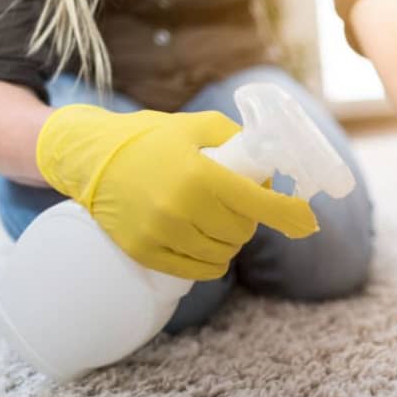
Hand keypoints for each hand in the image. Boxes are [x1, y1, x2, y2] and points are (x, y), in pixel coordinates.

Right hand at [36, 104, 317, 279]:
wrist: (89, 157)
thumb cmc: (149, 138)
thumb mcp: (197, 126)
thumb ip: (237, 139)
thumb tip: (272, 164)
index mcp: (200, 174)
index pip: (258, 204)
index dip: (289, 215)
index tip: (307, 221)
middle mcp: (181, 207)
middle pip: (242, 231)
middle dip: (250, 221)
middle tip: (239, 206)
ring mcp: (161, 233)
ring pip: (223, 253)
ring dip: (231, 242)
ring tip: (219, 223)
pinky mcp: (145, 251)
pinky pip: (198, 270)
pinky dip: (212, 262)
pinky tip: (209, 247)